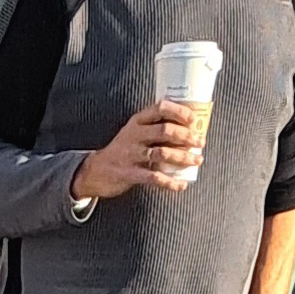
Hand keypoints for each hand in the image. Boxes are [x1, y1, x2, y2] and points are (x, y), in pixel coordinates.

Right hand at [73, 101, 205, 202]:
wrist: (94, 172)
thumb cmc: (121, 151)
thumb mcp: (133, 133)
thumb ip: (154, 129)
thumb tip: (187, 131)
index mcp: (137, 122)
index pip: (160, 108)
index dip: (179, 112)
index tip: (193, 119)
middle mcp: (134, 135)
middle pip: (165, 130)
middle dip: (186, 136)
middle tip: (199, 142)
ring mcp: (131, 155)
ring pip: (162, 153)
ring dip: (183, 157)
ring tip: (196, 160)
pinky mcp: (129, 174)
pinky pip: (154, 177)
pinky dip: (170, 182)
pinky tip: (181, 185)